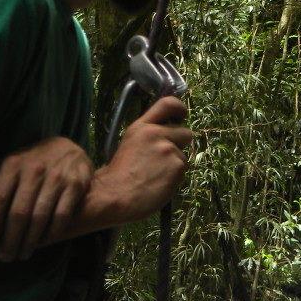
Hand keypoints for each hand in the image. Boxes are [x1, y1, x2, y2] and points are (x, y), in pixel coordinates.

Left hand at [0, 137, 92, 261]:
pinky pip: (62, 215)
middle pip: (19, 212)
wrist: (70, 148)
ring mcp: (57, 178)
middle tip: (6, 256)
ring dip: (31, 240)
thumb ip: (0, 180)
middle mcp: (34, 170)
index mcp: (13, 164)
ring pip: (40, 217)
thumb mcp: (14, 162)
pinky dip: (53, 231)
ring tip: (24, 254)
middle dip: (11, 238)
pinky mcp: (75, 186)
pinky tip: (44, 241)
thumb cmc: (36, 160)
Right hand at [92, 96, 192, 224]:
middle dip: (180, 145)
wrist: (114, 196)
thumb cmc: (119, 176)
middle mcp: (156, 134)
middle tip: (165, 158)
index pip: (167, 104)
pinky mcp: (177, 167)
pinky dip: (175, 180)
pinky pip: (184, 172)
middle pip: (185, 132)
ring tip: (155, 175)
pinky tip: (158, 184)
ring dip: (175, 166)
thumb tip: (168, 134)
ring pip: (184, 156)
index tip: (182, 114)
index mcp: (141, 127)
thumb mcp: (130, 144)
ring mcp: (168, 150)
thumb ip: (148, 136)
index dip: (180, 108)